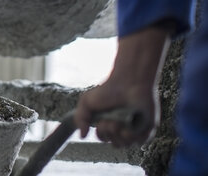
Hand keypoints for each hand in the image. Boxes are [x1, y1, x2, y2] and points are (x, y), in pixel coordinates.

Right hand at [74, 26, 171, 146]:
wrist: (128, 82)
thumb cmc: (108, 90)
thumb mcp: (87, 102)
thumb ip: (80, 119)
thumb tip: (82, 136)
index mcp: (109, 121)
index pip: (104, 138)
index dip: (101, 134)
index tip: (101, 123)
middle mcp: (123, 126)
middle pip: (115, 144)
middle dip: (110, 134)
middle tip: (111, 122)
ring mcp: (135, 128)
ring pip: (126, 144)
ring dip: (120, 136)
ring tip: (120, 123)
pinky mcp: (147, 128)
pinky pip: (139, 142)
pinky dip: (132, 136)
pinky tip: (129, 126)